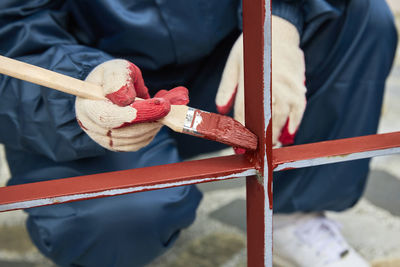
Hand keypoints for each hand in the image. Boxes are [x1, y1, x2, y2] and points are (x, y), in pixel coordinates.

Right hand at [75, 59, 188, 150]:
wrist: (111, 89)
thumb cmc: (113, 78)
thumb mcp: (116, 69)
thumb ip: (119, 78)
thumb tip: (126, 99)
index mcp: (87, 106)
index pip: (111, 117)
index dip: (139, 113)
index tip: (164, 105)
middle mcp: (92, 127)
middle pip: (126, 131)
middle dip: (153, 118)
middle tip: (169, 105)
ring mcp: (105, 139)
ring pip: (136, 138)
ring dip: (155, 124)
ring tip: (163, 107)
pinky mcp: (118, 145)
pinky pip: (139, 142)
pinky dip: (152, 130)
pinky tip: (156, 116)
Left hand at [215, 16, 305, 146]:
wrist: (279, 29)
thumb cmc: (253, 49)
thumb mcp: (234, 63)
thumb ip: (227, 87)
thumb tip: (221, 110)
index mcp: (253, 76)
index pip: (246, 109)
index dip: (244, 129)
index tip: (240, 144)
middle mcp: (273, 80)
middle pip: (269, 115)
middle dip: (264, 135)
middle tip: (260, 150)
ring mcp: (289, 81)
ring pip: (286, 112)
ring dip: (280, 132)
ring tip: (273, 145)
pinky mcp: (299, 81)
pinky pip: (300, 105)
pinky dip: (296, 121)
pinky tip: (290, 132)